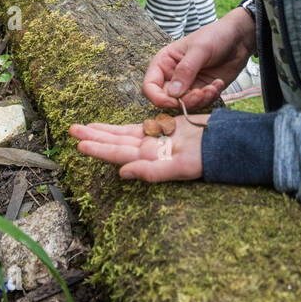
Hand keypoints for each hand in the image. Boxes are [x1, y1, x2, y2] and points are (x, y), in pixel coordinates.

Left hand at [69, 118, 207, 181]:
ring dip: (104, 131)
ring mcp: (157, 140)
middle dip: (93, 137)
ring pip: (124, 135)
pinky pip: (140, 128)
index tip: (79, 144)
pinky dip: (125, 128)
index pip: (118, 153)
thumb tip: (122, 173)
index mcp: (151, 158)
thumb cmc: (209, 158)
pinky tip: (113, 128)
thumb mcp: (182, 168)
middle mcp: (150, 150)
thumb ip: (153, 172)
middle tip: (71, 130)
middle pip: (116, 142)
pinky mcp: (167, 130)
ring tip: (85, 128)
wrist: (229, 145)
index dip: (98, 149)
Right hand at [142, 7, 255, 111]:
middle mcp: (172, 76)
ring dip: (200, 100)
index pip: (150, 86)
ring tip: (213, 86)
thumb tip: (173, 94)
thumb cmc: (216, 36)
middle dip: (185, 101)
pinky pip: (201, 103)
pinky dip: (210, 97)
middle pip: (168, 100)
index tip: (175, 102)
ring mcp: (188, 84)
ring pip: (185, 105)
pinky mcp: (202, 90)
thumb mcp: (200, 49)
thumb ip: (186, 70)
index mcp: (164, 62)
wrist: (238, 39)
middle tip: (201, 93)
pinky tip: (218, 83)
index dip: (159, 98)